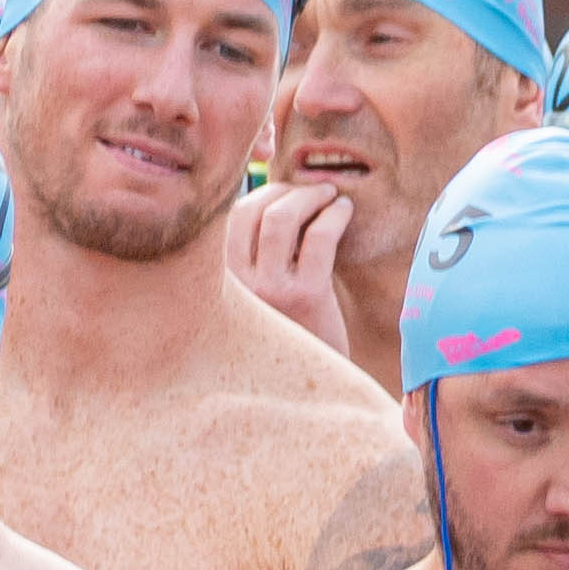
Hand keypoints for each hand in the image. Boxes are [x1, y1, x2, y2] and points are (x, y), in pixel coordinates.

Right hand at [218, 178, 353, 345]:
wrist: (313, 379)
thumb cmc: (292, 328)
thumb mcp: (261, 291)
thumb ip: (257, 254)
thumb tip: (274, 194)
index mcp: (223, 279)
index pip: (229, 216)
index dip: (262, 193)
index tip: (287, 191)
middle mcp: (238, 284)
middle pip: (252, 210)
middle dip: (286, 190)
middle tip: (314, 191)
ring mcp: (270, 290)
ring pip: (282, 218)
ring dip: (310, 196)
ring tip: (331, 196)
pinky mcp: (306, 296)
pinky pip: (319, 237)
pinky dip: (334, 214)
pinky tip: (345, 211)